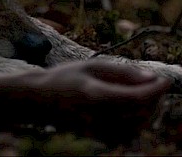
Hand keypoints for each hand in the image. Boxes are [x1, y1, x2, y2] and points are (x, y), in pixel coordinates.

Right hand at [28, 60, 169, 130]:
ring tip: (145, 95)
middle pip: (139, 112)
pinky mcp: (98, 138)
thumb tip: (152, 78)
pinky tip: (133, 110)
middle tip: (155, 84)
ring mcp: (97, 129)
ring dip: (148, 111)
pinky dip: (137, 122)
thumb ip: (122, 71)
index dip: (155, 90)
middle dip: (154, 98)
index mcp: (94, 94)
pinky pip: (128, 134)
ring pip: (137, 126)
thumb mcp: (90, 66)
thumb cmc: (63, 78)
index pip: (135, 97)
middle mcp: (97, 115)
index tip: (165, 80)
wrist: (38, 100)